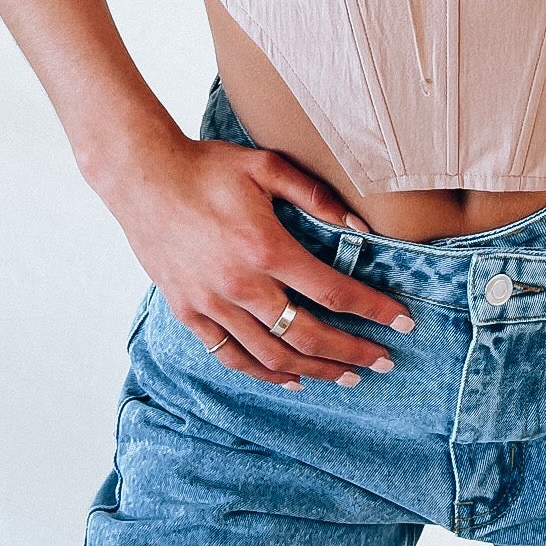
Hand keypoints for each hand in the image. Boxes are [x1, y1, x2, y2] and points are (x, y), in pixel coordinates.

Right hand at [111, 133, 414, 387]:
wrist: (142, 177)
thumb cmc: (208, 167)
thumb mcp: (267, 166)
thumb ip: (316, 195)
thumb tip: (360, 226)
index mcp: (266, 248)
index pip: (333, 292)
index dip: (373, 311)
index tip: (402, 324)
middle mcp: (240, 285)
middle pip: (308, 335)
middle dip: (352, 352)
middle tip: (383, 362)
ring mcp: (212, 304)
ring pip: (271, 356)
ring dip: (314, 370)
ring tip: (346, 376)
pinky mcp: (189, 312)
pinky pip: (231, 356)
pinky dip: (263, 375)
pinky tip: (290, 380)